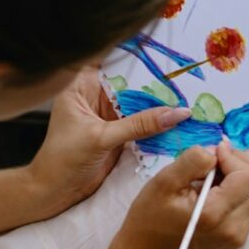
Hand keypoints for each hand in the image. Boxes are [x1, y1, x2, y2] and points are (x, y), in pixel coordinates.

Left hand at [24, 69, 192, 216]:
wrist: (58, 189)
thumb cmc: (65, 158)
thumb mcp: (102, 137)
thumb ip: (139, 124)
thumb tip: (177, 113)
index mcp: (81, 85)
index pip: (113, 64)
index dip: (139, 59)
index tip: (167, 58)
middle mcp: (96, 96)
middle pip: (131, 84)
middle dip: (156, 84)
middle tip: (186, 80)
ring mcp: (109, 115)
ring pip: (139, 104)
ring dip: (160, 105)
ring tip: (189, 98)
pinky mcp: (120, 132)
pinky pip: (143, 123)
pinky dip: (158, 124)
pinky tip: (178, 119)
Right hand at [109, 142, 248, 248]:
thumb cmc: (149, 218)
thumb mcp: (163, 182)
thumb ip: (193, 162)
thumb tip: (218, 150)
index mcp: (215, 214)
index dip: (234, 157)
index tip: (213, 153)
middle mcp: (235, 227)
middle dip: (242, 162)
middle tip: (216, 159)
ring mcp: (240, 234)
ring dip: (246, 175)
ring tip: (219, 172)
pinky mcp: (240, 237)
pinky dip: (244, 189)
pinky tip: (220, 187)